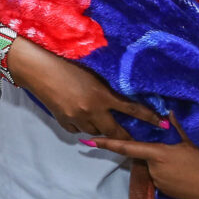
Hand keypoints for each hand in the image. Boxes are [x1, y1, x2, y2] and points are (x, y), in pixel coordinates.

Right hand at [8, 38, 164, 138]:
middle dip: (125, 135)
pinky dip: (82, 125)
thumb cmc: (66, 61)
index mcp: (102, 95)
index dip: (149, 118)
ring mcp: (76, 118)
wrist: (37, 67)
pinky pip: (77, 129)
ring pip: (95, 132)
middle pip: (115, 131)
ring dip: (100, 128)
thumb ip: (107, 84)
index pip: (132, 109)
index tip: (162, 124)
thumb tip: (122, 93)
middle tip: (133, 137)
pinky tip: (80, 117)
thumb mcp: (93, 70)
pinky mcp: (62, 121)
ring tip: (101, 120)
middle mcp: (91, 111)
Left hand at [87, 128, 198, 198]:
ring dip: (165, 163)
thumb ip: (179, 125)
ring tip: (191, 160)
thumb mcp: (196, 139)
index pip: (127, 147)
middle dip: (156, 151)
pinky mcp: (170, 194)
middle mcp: (156, 171)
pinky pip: (164, 179)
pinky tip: (191, 171)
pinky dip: (171, 173)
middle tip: (181, 149)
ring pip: (156, 168)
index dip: (107, 143)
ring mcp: (162, 185)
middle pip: (146, 157)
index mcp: (160, 155)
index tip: (88, 141)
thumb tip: (167, 110)